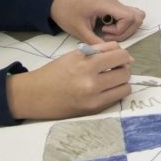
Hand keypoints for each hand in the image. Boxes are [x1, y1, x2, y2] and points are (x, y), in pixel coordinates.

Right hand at [7, 41, 132, 119]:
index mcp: (84, 61)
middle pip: (125, 71)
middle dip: (123, 68)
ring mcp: (93, 97)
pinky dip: (116, 92)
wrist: (35, 95)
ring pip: (125, 86)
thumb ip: (99, 51)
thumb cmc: (55, 72)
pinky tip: (106, 89)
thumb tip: (125, 56)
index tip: (120, 57)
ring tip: (111, 80)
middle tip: (115, 69)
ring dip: (122, 81)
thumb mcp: (75, 55)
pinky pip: (117, 98)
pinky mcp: (93, 109)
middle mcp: (90, 79)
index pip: (118, 54)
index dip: (123, 55)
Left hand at [50, 0, 144, 43]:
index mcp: (107, 5)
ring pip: (135, 17)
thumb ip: (94, 42)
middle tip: (107, 37)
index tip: (104, 34)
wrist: (58, 3)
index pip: (130, 17)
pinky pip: (127, 16)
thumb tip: (106, 55)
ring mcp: (115, 5)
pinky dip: (123, 26)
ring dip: (125, 29)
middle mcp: (114, 3)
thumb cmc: (67, 14)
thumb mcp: (79, 30)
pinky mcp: (113, 8)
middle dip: (125, 32)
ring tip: (107, 34)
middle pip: (136, 17)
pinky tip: (108, 31)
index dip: (121, 31)